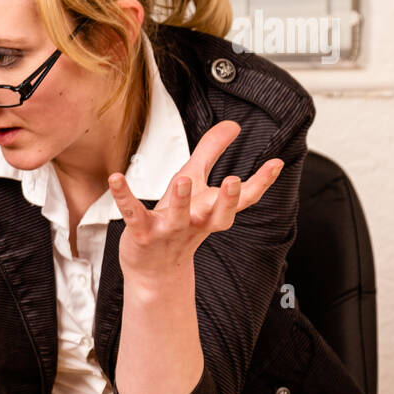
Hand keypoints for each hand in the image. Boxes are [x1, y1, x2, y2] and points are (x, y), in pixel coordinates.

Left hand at [107, 120, 285, 278]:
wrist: (154, 268)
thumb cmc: (176, 221)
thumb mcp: (196, 183)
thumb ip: (212, 152)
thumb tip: (233, 124)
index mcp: (212, 212)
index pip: (243, 200)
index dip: (261, 182)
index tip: (276, 163)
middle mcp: (195, 223)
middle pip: (217, 215)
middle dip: (227, 200)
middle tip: (235, 181)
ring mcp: (169, 230)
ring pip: (178, 217)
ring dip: (181, 201)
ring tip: (184, 179)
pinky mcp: (142, 233)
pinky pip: (133, 213)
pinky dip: (124, 196)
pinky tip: (116, 179)